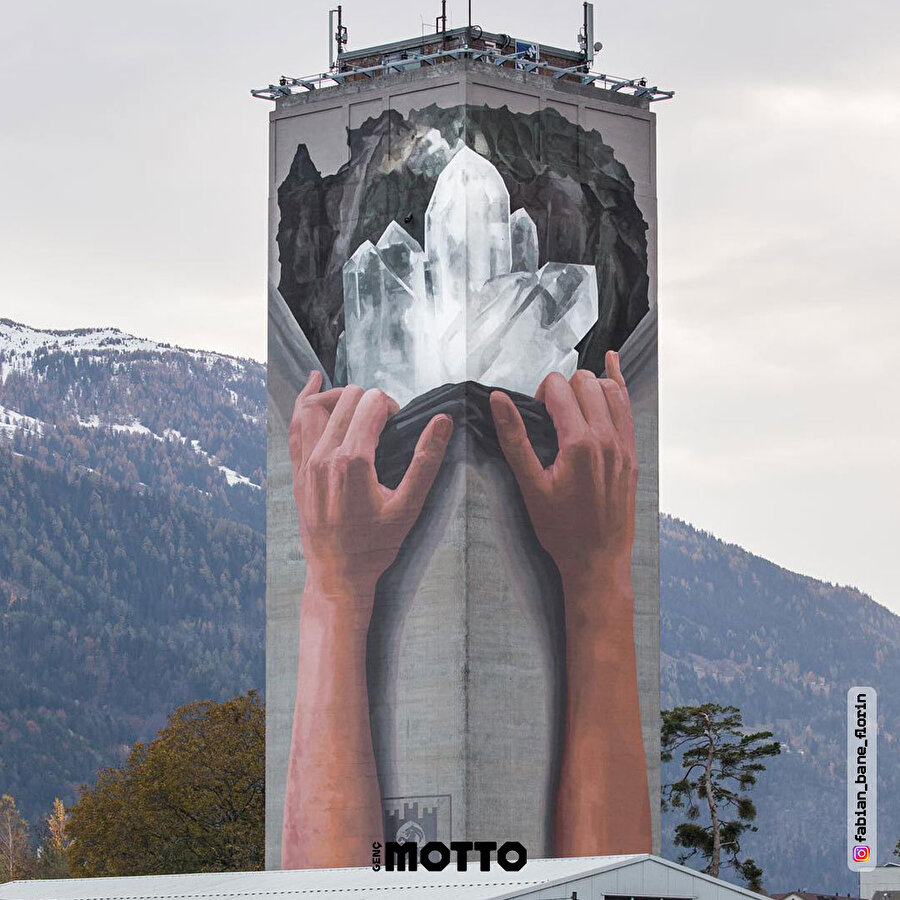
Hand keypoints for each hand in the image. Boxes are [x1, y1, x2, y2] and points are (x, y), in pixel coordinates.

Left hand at [289, 371, 452, 606]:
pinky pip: (295, 425)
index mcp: (353, 462)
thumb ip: (426, 460)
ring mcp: (306, 463)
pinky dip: (304, 400)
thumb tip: (443, 421)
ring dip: (339, 396)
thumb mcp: (409, 506)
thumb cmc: (376, 545)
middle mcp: (324, 457)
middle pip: (346, 399)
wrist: (338, 575)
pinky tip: (313, 382)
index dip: (391, 405)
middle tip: (384, 421)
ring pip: (315, 406)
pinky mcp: (297, 471)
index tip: (399, 422)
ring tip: (356, 403)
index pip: (371, 404)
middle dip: (370, 400)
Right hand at [490, 351, 636, 607]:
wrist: (598, 559)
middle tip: (550, 417)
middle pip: (584, 381)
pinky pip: (628, 406)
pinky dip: (618, 384)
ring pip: (609, 388)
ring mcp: (624, 445)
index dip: (540, 394)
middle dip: (562, 389)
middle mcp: (607, 438)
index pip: (558, 387)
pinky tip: (612, 364)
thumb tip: (497, 400)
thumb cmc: (562, 529)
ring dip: (587, 388)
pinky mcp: (632, 453)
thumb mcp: (530, 486)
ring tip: (572, 408)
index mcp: (580, 443)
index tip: (535, 417)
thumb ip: (514, 438)